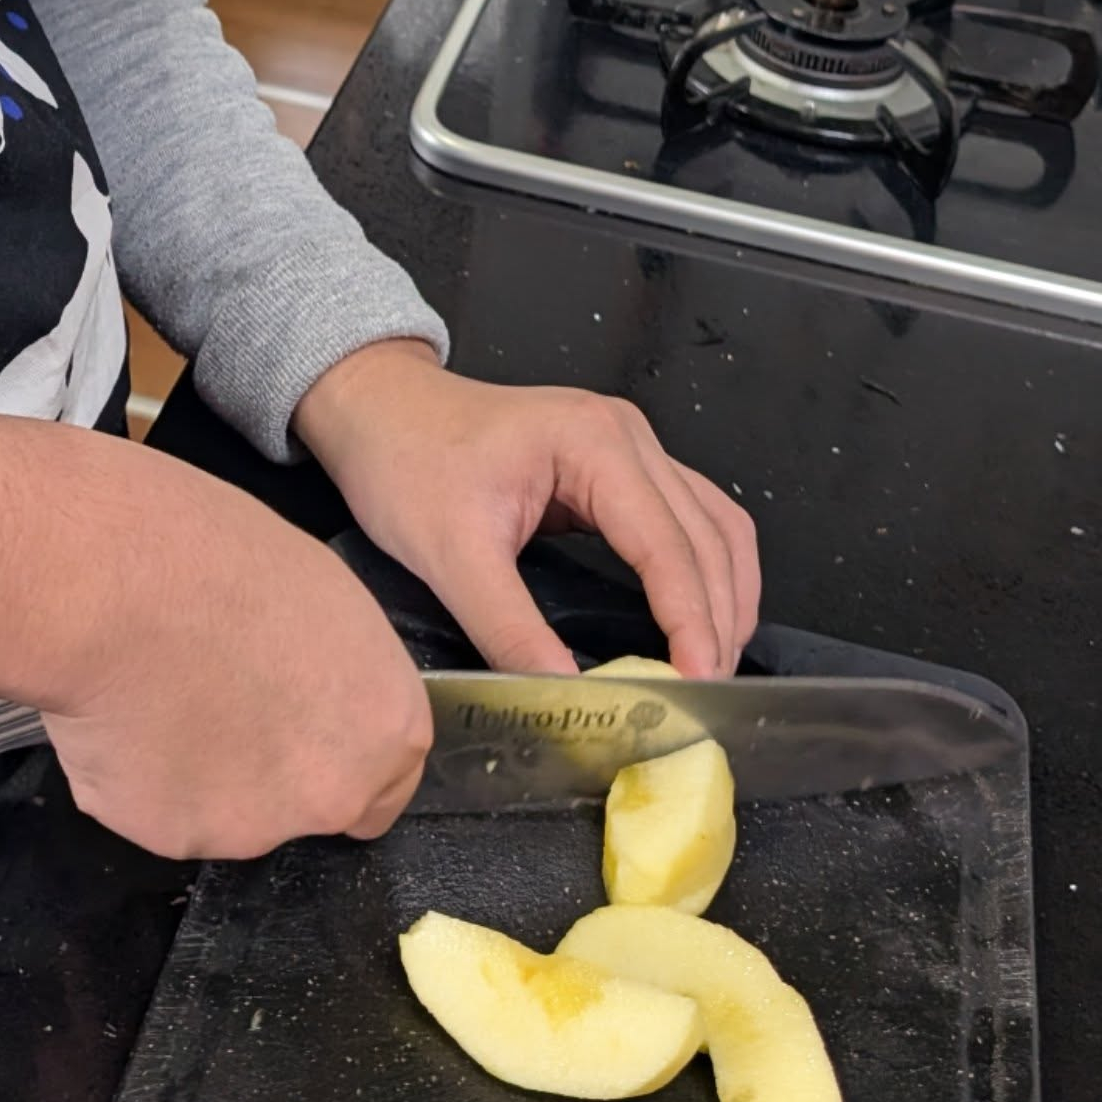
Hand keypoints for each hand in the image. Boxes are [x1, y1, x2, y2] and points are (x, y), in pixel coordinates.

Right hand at [0, 414, 431, 857]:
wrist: (119, 587)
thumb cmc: (225, 560)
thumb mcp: (324, 602)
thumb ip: (337, 673)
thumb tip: (314, 692)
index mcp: (388, 727)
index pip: (389, 781)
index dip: (344, 754)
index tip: (306, 730)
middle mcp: (336, 793)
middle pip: (316, 805)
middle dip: (280, 776)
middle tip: (228, 711)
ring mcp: (257, 828)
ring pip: (233, 816)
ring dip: (206, 778)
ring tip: (162, 699)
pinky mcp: (177, 839)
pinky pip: (161, 815)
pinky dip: (144, 783)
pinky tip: (124, 722)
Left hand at [295, 342, 759, 678]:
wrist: (377, 409)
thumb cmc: (404, 459)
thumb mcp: (449, 555)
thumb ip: (509, 628)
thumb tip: (564, 691)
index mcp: (594, 444)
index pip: (668, 546)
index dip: (691, 620)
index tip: (698, 681)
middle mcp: (626, 436)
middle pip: (707, 537)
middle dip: (717, 618)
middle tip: (708, 690)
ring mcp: (628, 446)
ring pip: (712, 525)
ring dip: (724, 595)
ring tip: (711, 663)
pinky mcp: (616, 466)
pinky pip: (688, 520)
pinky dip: (702, 572)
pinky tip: (696, 616)